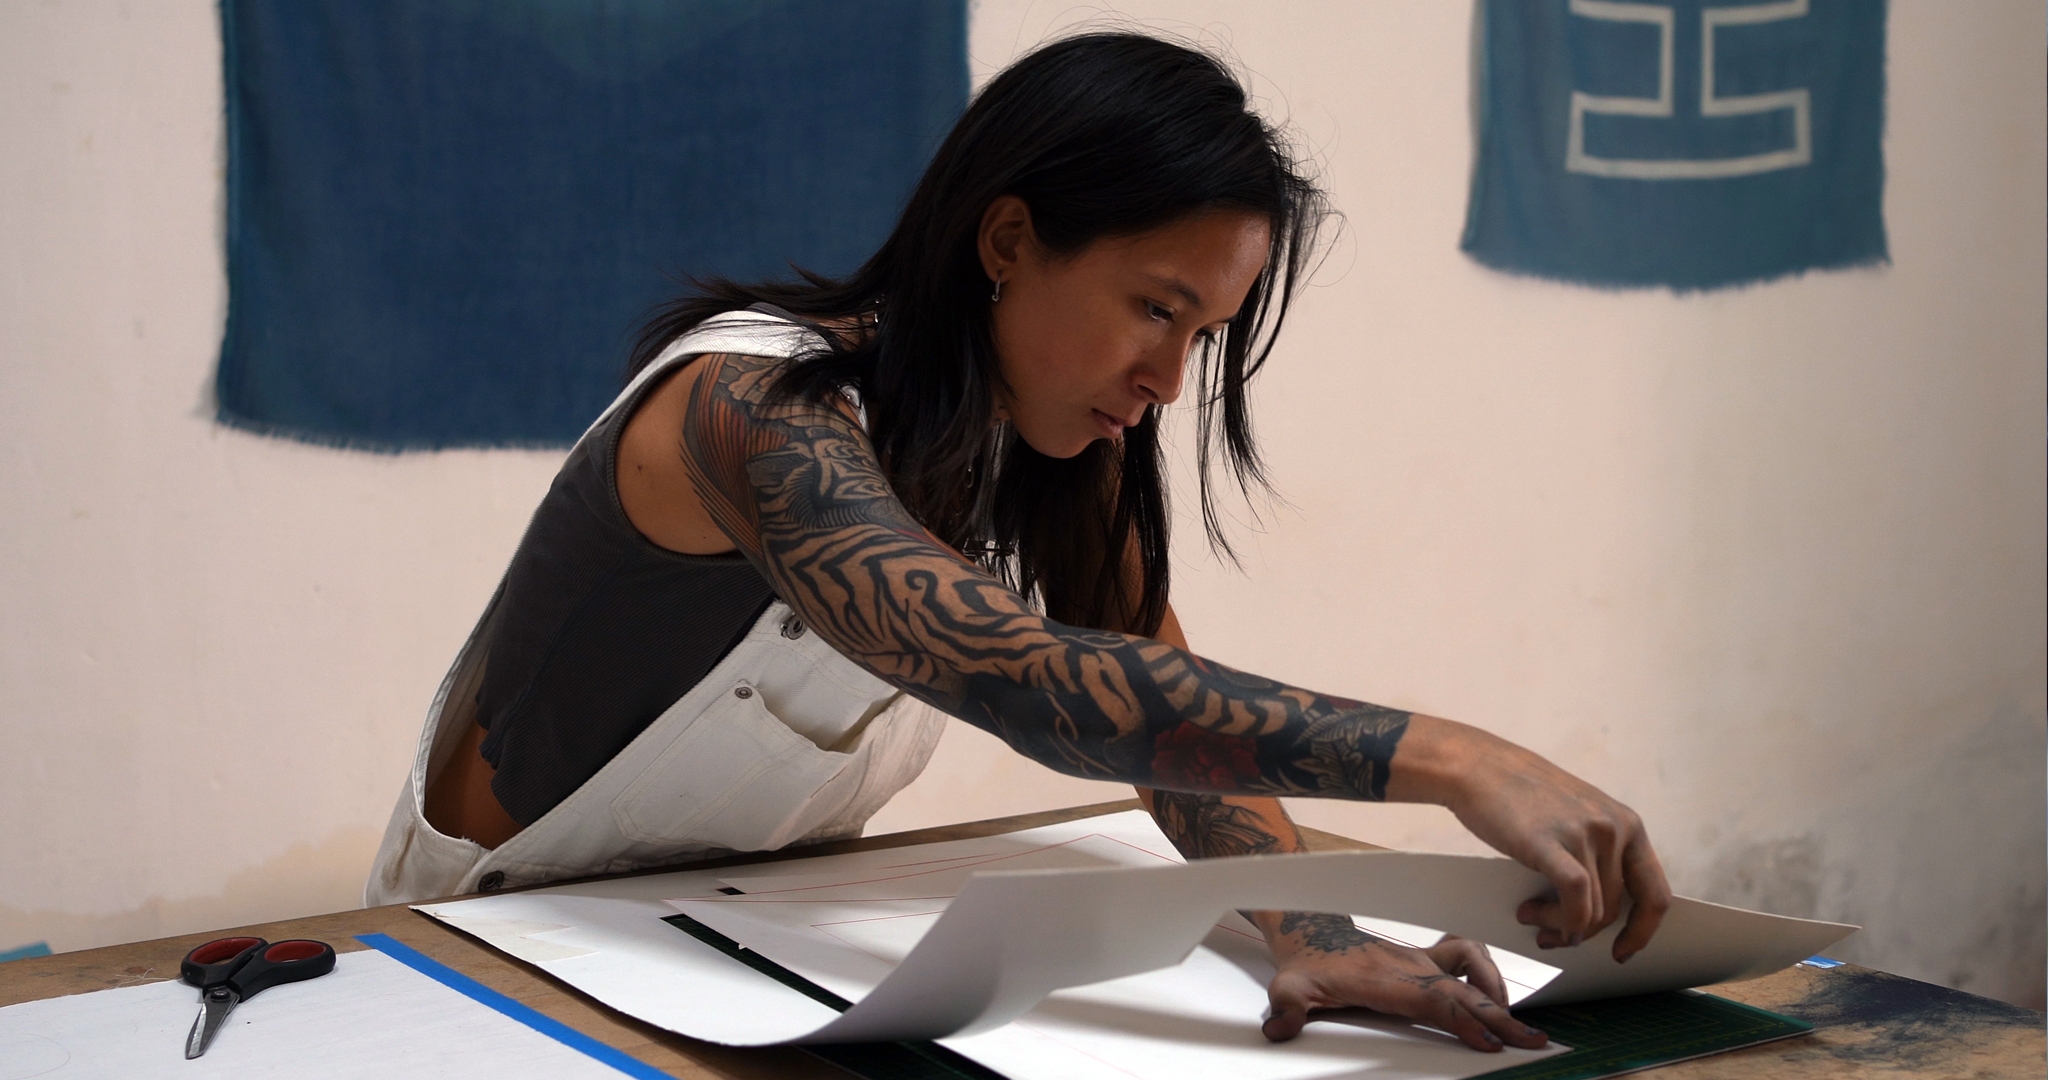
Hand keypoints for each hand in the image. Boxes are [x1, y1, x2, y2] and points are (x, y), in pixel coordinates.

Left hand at [1259, 913, 1547, 1051]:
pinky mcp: (1426, 960)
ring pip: (1472, 969)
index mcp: (1384, 979)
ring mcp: (1420, 961)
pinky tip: (1495, 999)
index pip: (1432, 998)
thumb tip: (1280, 1030)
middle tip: (1531, 1042)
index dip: (1462, 1019)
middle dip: (1499, 1016)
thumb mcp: (1286, 987)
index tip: (1489, 1040)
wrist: (1309, 930)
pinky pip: (1467, 958)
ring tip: (1514, 1023)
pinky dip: (1486, 976)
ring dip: (1497, 992)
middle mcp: (1410, 968)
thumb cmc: (1305, 963)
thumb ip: (1287, 1009)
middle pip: (1463, 989)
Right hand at [1386, 716, 1672, 960]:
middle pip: (1614, 909)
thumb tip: (1597, 912)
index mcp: (1627, 823)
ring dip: (1561, 926)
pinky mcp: (1553, 843)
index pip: (1655, 893)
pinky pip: (1575, 900)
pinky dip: (1560, 921)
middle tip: (1555, 937)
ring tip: (1532, 918)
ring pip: (1591, 911)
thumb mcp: (1577, 816)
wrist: (1477, 767)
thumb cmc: (1520, 794)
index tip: (1623, 950)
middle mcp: (1614, 828)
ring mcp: (1585, 834)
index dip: (1642, 930)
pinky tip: (1535, 916)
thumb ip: (1597, 854)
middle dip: (1584, 933)